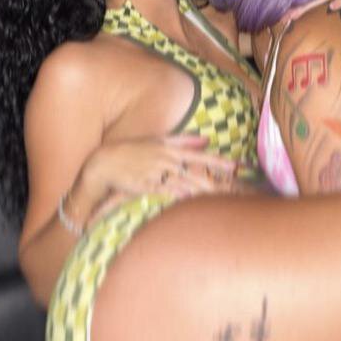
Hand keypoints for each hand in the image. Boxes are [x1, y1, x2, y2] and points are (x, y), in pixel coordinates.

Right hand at [80, 134, 237, 203]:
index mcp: (170, 149)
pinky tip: (191, 200)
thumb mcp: (160, 141)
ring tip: (217, 196)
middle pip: (195, 172)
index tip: (234, 166)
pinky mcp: (146, 186)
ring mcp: (156, 173)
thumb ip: (185, 140)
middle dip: (214, 180)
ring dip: (200, 190)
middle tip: (232, 187)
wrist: (106, 162)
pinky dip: (178, 195)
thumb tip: (207, 140)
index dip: (218, 161)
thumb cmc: (135, 150)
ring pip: (183, 183)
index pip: (199, 155)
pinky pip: (165, 192)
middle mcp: (166, 161)